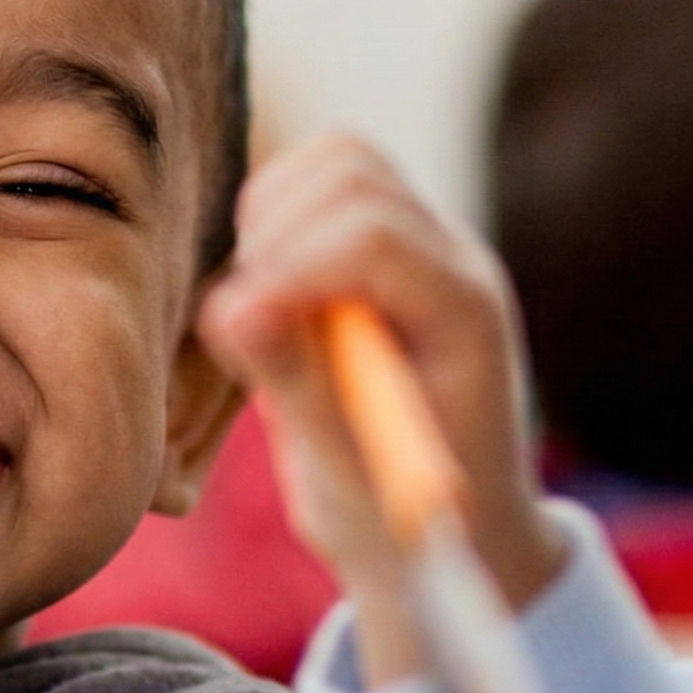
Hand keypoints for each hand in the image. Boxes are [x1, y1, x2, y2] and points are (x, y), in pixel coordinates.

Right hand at [196, 135, 564, 685]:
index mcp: (463, 313)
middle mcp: (450, 258)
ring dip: (271, 223)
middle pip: (352, 171)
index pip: (370, 235)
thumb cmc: (398, 516)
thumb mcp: (344, 471)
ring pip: (334, 161)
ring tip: (259, 311)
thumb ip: (294, 383)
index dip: (287, 270)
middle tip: (249, 323)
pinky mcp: (378, 245)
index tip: (232, 331)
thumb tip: (229, 310)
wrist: (444, 531)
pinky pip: (313, 184)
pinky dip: (268, 224)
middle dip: (276, 238)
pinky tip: (264, 301)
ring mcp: (420, 243)